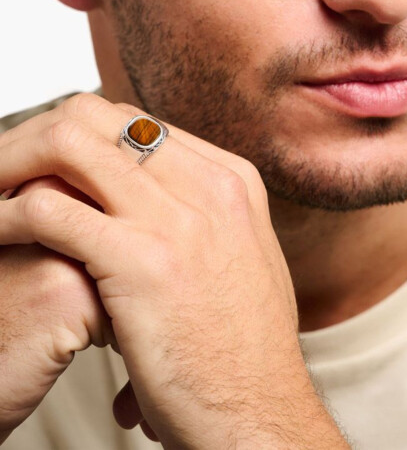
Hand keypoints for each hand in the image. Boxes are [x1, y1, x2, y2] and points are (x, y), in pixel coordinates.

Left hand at [0, 94, 345, 447]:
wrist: (262, 408)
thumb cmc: (245, 344)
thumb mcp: (241, 257)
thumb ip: (207, 217)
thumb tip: (158, 198)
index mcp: (230, 181)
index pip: (136, 123)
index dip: (82, 136)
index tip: (50, 163)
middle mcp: (209, 186)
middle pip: (97, 117)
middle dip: (39, 134)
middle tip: (9, 169)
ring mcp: (179, 219)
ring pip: (66, 143)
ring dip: (13, 162)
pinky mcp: (144, 261)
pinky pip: (48, 209)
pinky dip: (5, 215)